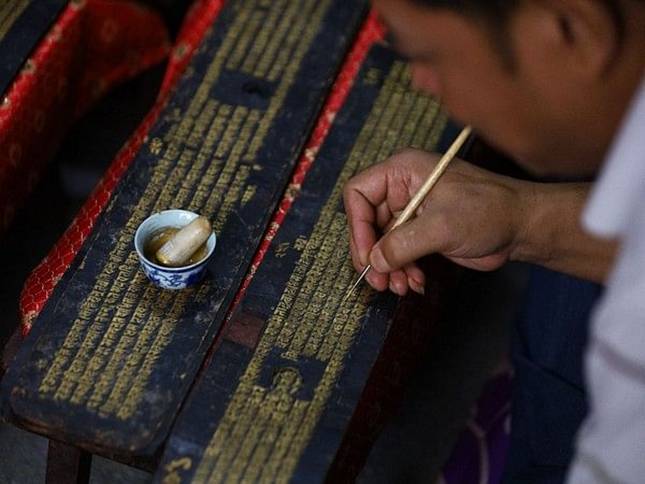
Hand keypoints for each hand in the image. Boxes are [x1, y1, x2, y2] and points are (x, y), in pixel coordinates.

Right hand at [343, 148, 533, 294]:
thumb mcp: (442, 226)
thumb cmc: (490, 210)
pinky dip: (402, 270)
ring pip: (381, 242)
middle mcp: (402, 189)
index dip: (357, 225)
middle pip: (367, 222)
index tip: (367, 255)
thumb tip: (374, 261)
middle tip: (378, 281)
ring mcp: (411, 211)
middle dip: (373, 254)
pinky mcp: (421, 232)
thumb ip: (403, 243)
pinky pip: (398, 253)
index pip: (359, 193)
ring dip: (388, 268)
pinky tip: (415, 283)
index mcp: (403, 171)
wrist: (521, 227)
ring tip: (399, 286)